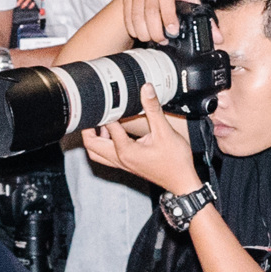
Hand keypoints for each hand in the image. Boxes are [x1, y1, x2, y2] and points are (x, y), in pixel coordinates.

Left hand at [82, 85, 201, 194]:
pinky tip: (113, 133)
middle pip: (91, 145)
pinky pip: (106, 156)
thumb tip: (146, 89)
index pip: (107, 127)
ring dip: (94, 139)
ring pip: (96, 153)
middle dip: (88, 129)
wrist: (182, 182)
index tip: (107, 98)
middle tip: (92, 113)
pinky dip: (103, 145)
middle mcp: (119, 159)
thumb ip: (153, 109)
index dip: (106, 112)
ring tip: (100, 122)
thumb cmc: (175, 161)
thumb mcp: (165, 132)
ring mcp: (121, 164)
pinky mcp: (126, 165)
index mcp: (125, 151)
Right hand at [120, 0, 200, 45]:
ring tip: (152, 39)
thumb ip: (204, 18)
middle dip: (156, 30)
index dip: (168, 16)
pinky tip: (141, 34)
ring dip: (144, 32)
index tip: (173, 32)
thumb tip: (217, 38)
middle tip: (162, 41)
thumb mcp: (190, 0)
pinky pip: (127, 15)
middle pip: (150, 9)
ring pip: (137, 14)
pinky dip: (134, 28)